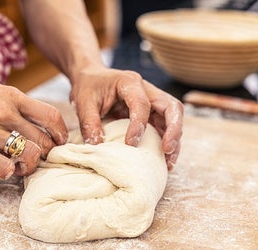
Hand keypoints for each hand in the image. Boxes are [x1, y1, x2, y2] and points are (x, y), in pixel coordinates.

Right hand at [0, 71, 67, 179]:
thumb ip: (15, 103)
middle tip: (41, 157)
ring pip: (29, 155)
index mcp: (12, 96)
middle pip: (44, 140)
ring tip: (23, 165)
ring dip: (30, 165)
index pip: (51, 115)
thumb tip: (35, 119)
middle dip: (47, 153)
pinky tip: (3, 168)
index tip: (60, 140)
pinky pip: (5, 168)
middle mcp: (5, 113)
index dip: (61, 132)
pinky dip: (9, 172)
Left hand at [69, 66, 183, 169]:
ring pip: (174, 119)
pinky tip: (164, 160)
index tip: (131, 144)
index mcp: (130, 82)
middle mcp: (147, 90)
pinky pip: (166, 127)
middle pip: (172, 107)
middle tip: (167, 150)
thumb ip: (89, 123)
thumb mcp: (83, 103)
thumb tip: (97, 147)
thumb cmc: (89, 87)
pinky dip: (167, 143)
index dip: (139, 125)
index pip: (142, 104)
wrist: (91, 78)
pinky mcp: (153, 114)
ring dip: (174, 140)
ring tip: (169, 162)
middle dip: (173, 129)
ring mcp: (153, 102)